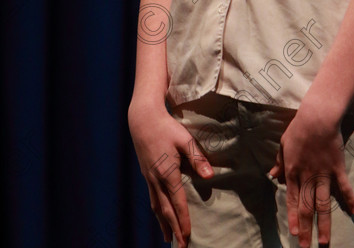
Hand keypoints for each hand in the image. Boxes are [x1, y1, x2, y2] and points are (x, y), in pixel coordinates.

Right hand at [128, 102, 213, 245]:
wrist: (143, 118)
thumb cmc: (167, 127)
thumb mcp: (185, 139)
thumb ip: (197, 159)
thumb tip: (210, 176)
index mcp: (167, 173)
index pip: (177, 202)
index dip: (183, 220)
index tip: (187, 235)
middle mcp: (156, 179)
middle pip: (165, 210)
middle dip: (173, 230)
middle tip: (180, 247)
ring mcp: (149, 177)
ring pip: (156, 206)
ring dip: (163, 223)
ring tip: (168, 238)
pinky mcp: (146, 173)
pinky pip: (151, 198)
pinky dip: (156, 211)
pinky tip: (159, 214)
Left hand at [268, 105, 353, 247]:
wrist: (317, 117)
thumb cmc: (299, 128)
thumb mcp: (284, 144)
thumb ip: (279, 162)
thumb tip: (272, 175)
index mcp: (293, 171)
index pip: (293, 200)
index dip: (294, 217)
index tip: (295, 233)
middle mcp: (307, 177)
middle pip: (307, 207)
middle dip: (306, 229)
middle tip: (306, 247)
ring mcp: (323, 174)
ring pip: (323, 204)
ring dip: (324, 224)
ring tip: (325, 242)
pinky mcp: (337, 168)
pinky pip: (344, 187)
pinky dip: (349, 199)